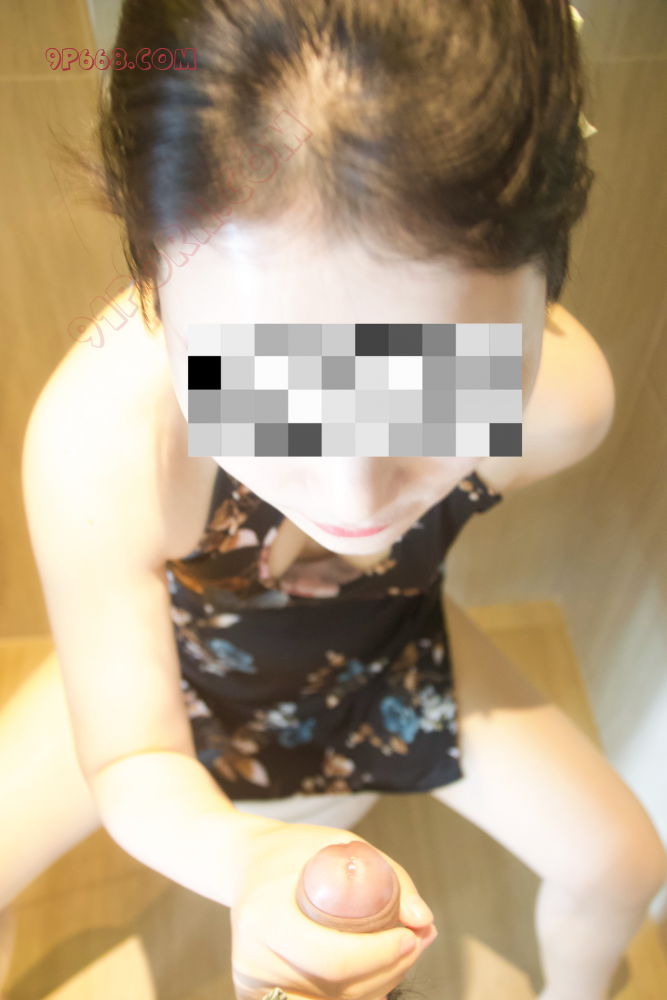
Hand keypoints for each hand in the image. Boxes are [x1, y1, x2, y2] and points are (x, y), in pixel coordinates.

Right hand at [228, 819, 436, 999]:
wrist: (244, 862)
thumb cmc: (294, 850)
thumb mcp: (340, 843)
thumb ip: (387, 876)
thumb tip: (423, 920)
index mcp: (266, 917)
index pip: (332, 960)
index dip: (379, 957)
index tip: (410, 937)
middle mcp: (253, 958)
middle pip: (335, 990)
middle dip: (388, 973)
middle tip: (414, 944)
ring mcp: (252, 981)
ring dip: (375, 988)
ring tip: (398, 958)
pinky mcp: (254, 994)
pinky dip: (350, 997)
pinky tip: (372, 979)